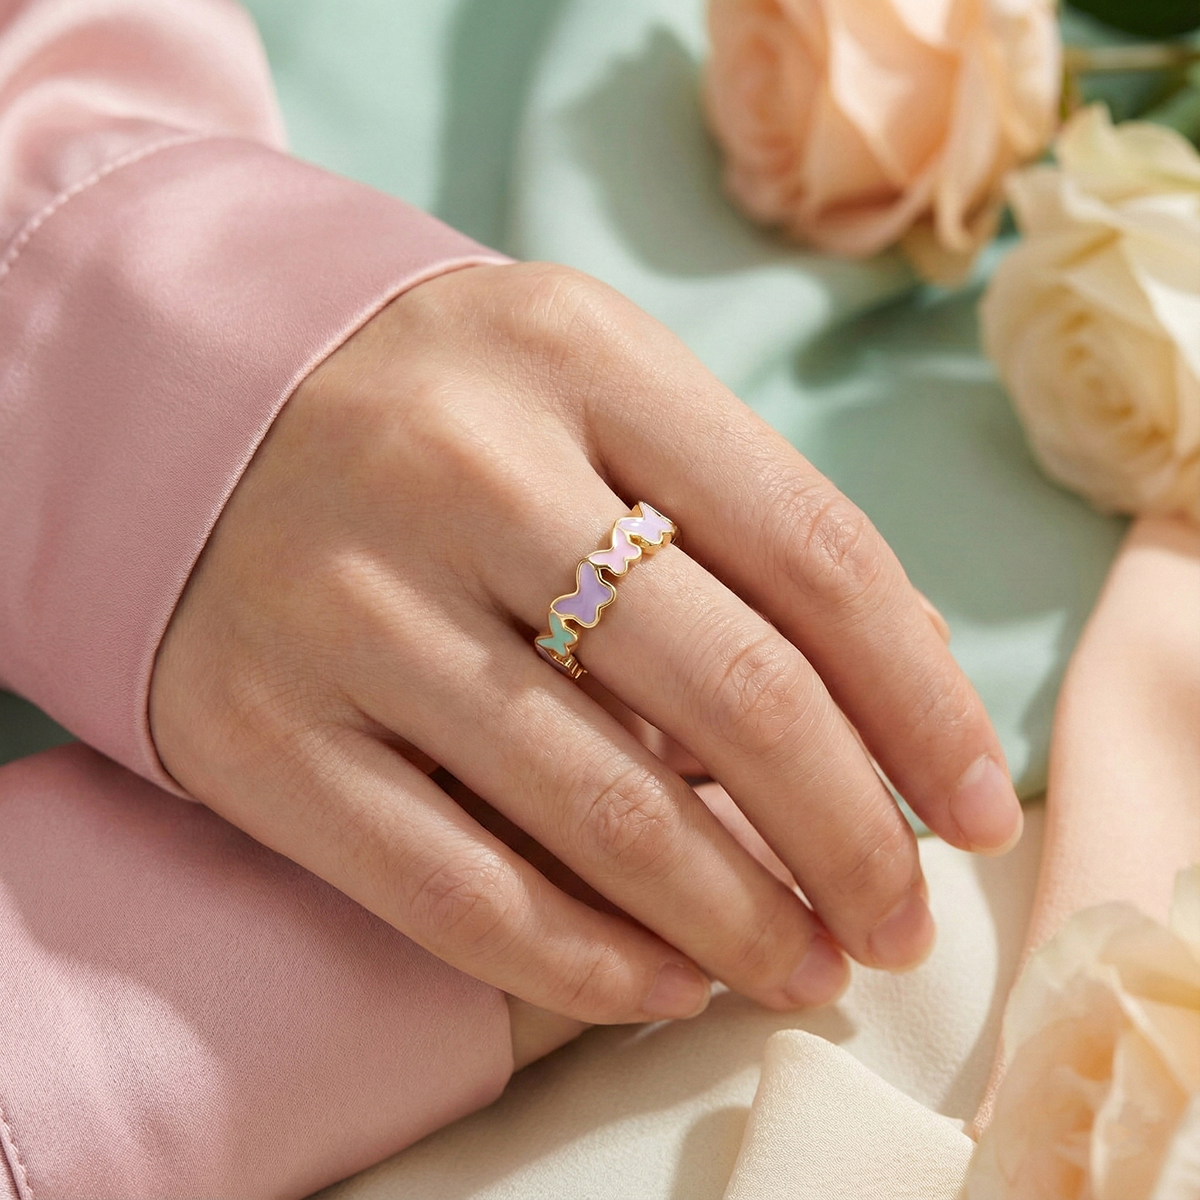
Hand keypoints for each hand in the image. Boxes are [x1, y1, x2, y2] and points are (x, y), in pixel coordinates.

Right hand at [150, 263, 1021, 1025]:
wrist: (193, 406)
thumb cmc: (441, 408)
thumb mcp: (595, 391)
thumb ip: (742, 513)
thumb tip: (903, 687)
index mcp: (577, 356)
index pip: (817, 555)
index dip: (925, 707)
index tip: (974, 812)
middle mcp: (462, 468)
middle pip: (735, 694)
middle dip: (852, 839)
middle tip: (898, 920)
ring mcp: (348, 602)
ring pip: (605, 813)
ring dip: (739, 922)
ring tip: (803, 965)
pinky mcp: (260, 728)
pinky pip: (455, 889)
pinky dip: (588, 963)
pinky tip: (664, 983)